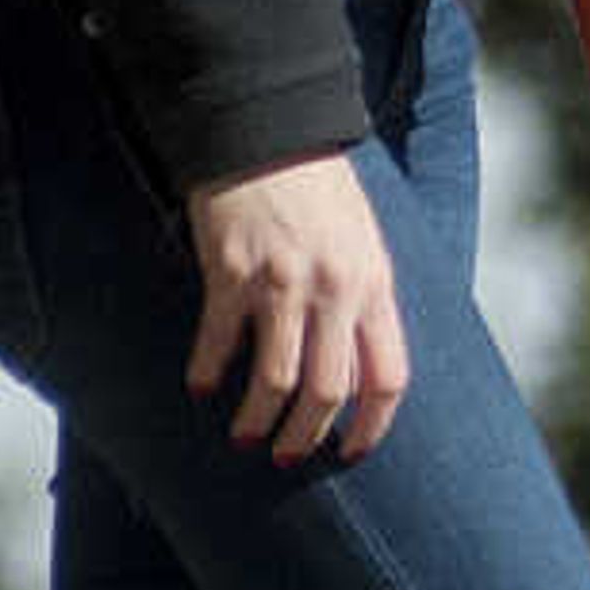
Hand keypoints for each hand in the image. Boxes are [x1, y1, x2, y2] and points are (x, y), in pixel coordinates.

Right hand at [185, 152, 408, 464]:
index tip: (354, 451)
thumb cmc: (319, 188)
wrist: (269, 132)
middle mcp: (336, 290)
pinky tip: (201, 386)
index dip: (373, 425)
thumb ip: (364, 299)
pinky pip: (221, 340)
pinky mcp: (232, 271)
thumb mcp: (363, 242)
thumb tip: (357, 364)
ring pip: (276, 379)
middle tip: (287, 457)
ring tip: (245, 436)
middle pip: (329, 391)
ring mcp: (283, 283)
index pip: (388, 377)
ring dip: (258, 419)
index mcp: (376, 285)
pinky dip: (209, 370)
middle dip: (307, 436)